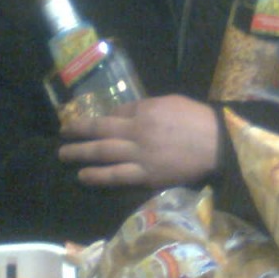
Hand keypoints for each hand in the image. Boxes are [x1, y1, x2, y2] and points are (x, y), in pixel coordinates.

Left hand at [57, 95, 219, 188]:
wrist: (215, 144)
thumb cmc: (196, 119)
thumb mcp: (170, 102)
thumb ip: (146, 106)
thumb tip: (126, 112)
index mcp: (145, 111)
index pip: (115, 112)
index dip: (99, 117)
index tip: (86, 121)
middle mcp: (137, 132)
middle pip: (101, 131)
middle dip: (79, 131)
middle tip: (63, 132)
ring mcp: (140, 155)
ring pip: (104, 153)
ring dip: (81, 153)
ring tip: (63, 154)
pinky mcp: (146, 176)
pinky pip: (117, 176)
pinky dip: (98, 176)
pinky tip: (84, 175)